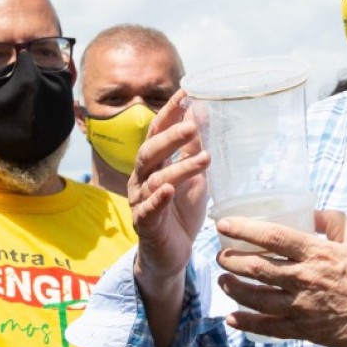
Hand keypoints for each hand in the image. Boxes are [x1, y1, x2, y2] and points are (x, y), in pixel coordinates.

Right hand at [128, 90, 209, 284]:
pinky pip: (149, 210)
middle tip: (192, 125)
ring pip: (156, 180)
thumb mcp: (193, 176)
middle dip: (171, 136)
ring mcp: (141, 202)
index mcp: (153, 163)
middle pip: (151, 152)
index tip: (185, 92)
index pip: (157, 132)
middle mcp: (142, 179)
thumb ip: (193, 146)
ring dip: (180, 168)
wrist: (171, 254)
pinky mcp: (145, 225)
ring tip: (205, 158)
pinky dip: (158, 200)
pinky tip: (168, 191)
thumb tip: (201, 110)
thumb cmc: (181, 211)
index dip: (169, 112)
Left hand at [216, 210, 346, 346]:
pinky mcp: (308, 332)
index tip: (223, 224)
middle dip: (232, 259)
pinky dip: (247, 323)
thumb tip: (312, 212)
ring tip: (224, 280)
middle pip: (256, 267)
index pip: (271, 236)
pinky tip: (232, 318)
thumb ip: (332, 222)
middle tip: (221, 255)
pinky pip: (269, 328)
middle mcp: (306, 278)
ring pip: (257, 297)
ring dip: (234, 288)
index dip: (243, 229)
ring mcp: (305, 307)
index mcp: (318, 252)